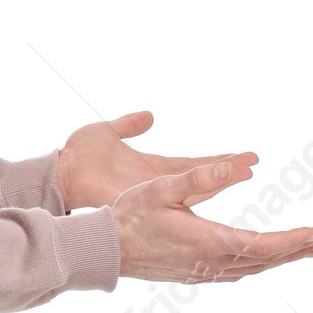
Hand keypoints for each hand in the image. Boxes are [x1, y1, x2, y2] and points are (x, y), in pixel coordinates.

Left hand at [56, 109, 253, 209]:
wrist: (58, 172)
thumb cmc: (76, 156)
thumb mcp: (108, 132)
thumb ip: (128, 124)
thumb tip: (148, 115)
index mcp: (151, 167)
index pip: (193, 165)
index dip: (218, 161)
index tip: (245, 157)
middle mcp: (155, 183)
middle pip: (201, 178)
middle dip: (228, 170)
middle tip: (254, 164)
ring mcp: (149, 192)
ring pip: (194, 188)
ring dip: (220, 179)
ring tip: (247, 171)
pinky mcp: (140, 197)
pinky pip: (173, 195)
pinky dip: (196, 191)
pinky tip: (216, 186)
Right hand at [112, 158, 312, 282]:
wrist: (101, 250)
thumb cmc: (127, 215)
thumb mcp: (161, 187)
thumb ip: (200, 177)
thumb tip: (235, 166)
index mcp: (207, 240)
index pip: (265, 244)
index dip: (297, 238)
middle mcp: (209, 262)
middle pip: (264, 259)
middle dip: (296, 248)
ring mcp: (200, 272)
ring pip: (250, 269)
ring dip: (278, 259)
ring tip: (300, 250)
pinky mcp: (190, 275)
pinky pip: (233, 274)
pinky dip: (254, 266)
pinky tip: (256, 261)